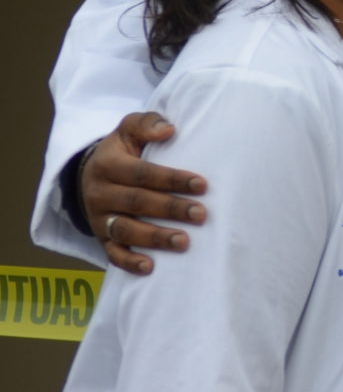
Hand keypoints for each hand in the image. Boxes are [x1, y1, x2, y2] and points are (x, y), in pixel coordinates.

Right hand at [78, 110, 205, 275]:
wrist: (90, 173)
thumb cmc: (123, 150)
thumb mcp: (128, 130)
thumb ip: (147, 123)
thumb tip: (168, 130)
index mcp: (108, 165)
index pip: (142, 174)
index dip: (172, 179)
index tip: (202, 185)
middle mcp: (100, 192)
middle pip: (137, 202)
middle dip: (170, 209)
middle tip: (202, 214)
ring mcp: (99, 218)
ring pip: (126, 230)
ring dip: (155, 238)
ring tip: (184, 242)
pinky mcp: (101, 237)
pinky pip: (112, 253)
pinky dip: (129, 262)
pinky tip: (150, 268)